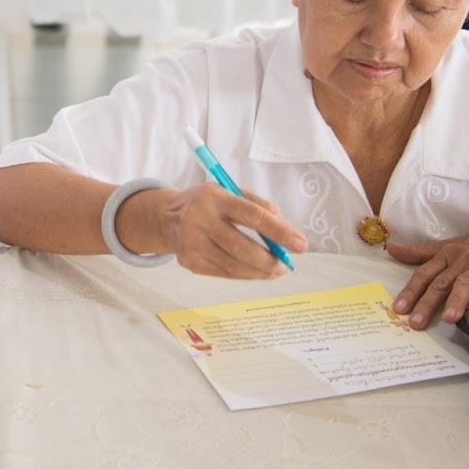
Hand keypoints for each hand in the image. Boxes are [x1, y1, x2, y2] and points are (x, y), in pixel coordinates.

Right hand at [160, 186, 307, 279]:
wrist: (167, 217)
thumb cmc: (209, 204)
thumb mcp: (232, 193)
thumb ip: (260, 208)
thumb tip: (287, 233)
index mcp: (214, 197)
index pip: (252, 215)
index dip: (279, 231)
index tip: (300, 244)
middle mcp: (199, 219)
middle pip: (242, 247)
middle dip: (271, 260)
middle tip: (287, 265)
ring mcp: (191, 242)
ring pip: (234, 265)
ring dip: (260, 271)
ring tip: (275, 270)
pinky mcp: (188, 261)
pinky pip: (224, 273)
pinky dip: (245, 275)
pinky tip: (255, 272)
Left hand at [387, 217, 468, 328]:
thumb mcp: (451, 245)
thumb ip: (422, 252)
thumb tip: (392, 249)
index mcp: (448, 254)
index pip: (424, 273)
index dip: (410, 290)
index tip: (398, 309)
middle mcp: (464, 258)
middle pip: (442, 282)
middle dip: (427, 302)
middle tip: (416, 322)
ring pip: (468, 282)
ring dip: (458, 300)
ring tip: (450, 318)